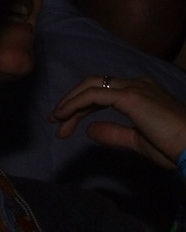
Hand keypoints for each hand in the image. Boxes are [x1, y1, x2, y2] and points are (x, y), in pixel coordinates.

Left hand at [52, 74, 185, 169]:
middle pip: (93, 85)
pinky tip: (64, 115)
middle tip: (56, 122)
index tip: (65, 125)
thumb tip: (89, 130)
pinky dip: (75, 103)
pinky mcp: (130, 96)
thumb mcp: (138, 141)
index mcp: (141, 92)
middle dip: (71, 102)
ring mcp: (134, 87)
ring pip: (91, 86)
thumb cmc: (175, 147)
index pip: (103, 92)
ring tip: (57, 120)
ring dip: (70, 102)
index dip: (81, 106)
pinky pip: (94, 95)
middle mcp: (137, 84)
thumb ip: (114, 133)